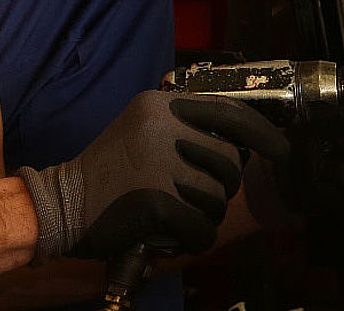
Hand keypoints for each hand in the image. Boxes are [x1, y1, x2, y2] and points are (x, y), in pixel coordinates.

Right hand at [13, 91, 288, 262]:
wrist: (61, 205)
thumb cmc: (108, 172)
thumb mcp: (143, 130)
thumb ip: (186, 129)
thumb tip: (245, 145)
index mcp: (161, 105)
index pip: (230, 112)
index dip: (263, 134)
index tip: (282, 151)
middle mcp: (162, 127)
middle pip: (228, 162)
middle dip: (220, 187)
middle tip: (194, 197)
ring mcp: (158, 164)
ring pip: (218, 196)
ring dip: (205, 214)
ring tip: (176, 214)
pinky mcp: (156, 201)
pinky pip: (201, 227)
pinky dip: (194, 239)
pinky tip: (175, 237)